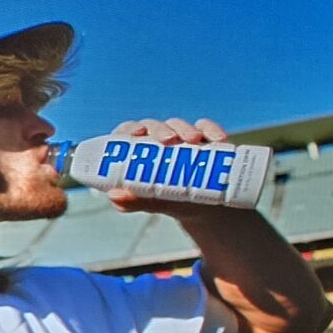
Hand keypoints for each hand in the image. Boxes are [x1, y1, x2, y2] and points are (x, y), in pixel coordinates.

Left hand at [102, 118, 231, 211]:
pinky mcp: (205, 138)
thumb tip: (114, 196)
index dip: (129, 129)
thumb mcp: (155, 204)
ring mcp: (182, 139)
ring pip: (178, 125)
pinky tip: (218, 139)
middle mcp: (159, 142)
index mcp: (139, 154)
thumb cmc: (174, 203)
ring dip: (185, 128)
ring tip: (195, 140)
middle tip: (170, 139)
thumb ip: (135, 201)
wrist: (209, 207)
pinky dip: (211, 130)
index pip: (127, 133)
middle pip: (153, 126)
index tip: (136, 134)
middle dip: (160, 129)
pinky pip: (206, 128)